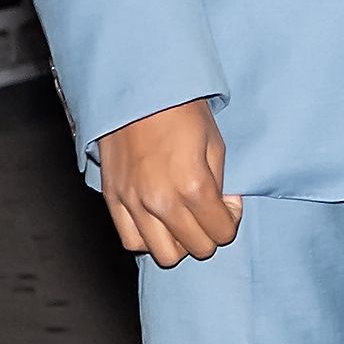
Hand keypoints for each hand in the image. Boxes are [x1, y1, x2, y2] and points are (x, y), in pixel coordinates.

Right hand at [99, 100, 241, 266]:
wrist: (138, 89)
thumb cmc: (179, 109)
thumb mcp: (215, 143)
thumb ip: (221, 184)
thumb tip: (223, 207)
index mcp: (193, 186)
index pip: (221, 233)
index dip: (230, 222)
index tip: (227, 206)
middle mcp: (161, 201)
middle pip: (195, 249)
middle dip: (208, 234)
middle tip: (208, 213)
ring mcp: (133, 203)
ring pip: (163, 254)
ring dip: (179, 242)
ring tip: (182, 220)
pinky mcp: (113, 199)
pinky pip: (131, 240)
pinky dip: (148, 238)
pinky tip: (156, 220)